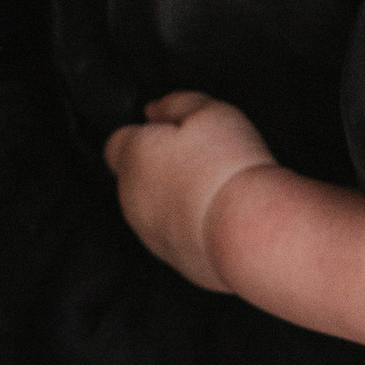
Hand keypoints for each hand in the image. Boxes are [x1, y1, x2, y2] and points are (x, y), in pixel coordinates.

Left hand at [103, 92, 280, 290]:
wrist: (247, 231)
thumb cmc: (228, 168)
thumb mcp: (207, 112)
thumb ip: (174, 104)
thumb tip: (154, 109)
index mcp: (133, 158)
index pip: (117, 142)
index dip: (144, 134)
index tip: (172, 132)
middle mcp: (132, 199)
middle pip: (136, 177)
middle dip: (162, 167)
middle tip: (202, 159)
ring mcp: (150, 234)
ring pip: (154, 209)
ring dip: (175, 199)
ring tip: (214, 190)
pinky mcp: (173, 260)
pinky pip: (175, 237)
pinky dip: (190, 227)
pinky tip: (218, 218)